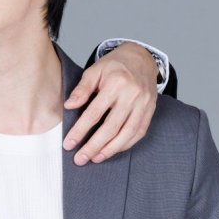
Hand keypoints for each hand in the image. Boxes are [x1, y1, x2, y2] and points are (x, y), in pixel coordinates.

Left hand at [63, 42, 158, 165]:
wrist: (141, 58)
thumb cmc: (114, 66)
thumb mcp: (95, 70)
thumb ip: (82, 89)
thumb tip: (69, 106)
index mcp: (116, 83)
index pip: (95, 113)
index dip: (80, 131)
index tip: (69, 144)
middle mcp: (132, 95)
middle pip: (111, 127)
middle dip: (94, 146)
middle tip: (80, 159)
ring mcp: (144, 104)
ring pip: (127, 133)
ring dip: (110, 149)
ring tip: (95, 158)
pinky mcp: (150, 111)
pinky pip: (139, 132)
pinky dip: (125, 144)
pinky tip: (112, 150)